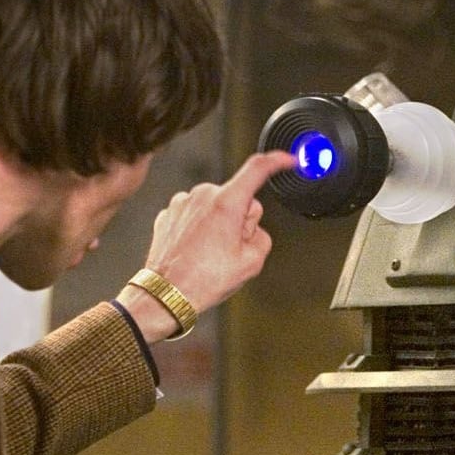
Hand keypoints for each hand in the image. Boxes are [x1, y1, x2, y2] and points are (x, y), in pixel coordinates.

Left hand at [118, 150, 293, 340]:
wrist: (166, 295)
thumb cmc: (203, 280)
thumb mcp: (252, 263)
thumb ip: (262, 237)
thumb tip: (253, 230)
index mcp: (226, 203)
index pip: (257, 169)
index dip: (277, 161)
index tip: (288, 159)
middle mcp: (203, 195)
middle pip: (238, 199)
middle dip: (239, 220)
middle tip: (229, 250)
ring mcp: (183, 202)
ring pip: (215, 208)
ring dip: (218, 226)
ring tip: (208, 255)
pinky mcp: (169, 213)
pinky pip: (195, 215)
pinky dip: (199, 230)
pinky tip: (195, 252)